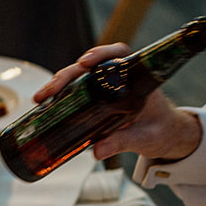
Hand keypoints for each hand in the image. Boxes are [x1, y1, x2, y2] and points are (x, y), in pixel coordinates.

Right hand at [33, 44, 203, 162]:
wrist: (164, 136)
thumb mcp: (144, 138)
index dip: (100, 54)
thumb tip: (98, 151)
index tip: (85, 63)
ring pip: (78, 79)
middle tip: (51, 91)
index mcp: (136, 78)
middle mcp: (117, 78)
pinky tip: (47, 105)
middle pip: (89, 67)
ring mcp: (104, 89)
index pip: (118, 54)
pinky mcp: (96, 100)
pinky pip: (76, 93)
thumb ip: (123, 141)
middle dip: (66, 76)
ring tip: (41, 99)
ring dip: (58, 86)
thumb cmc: (160, 130)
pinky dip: (61, 98)